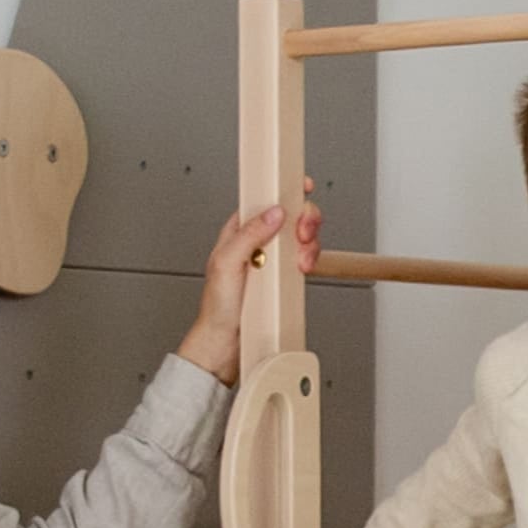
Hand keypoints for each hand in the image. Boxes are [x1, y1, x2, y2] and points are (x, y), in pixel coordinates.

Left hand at [179, 188, 323, 384]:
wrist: (226, 341)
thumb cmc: (217, 307)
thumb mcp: (227, 263)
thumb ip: (249, 234)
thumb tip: (273, 212)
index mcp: (239, 231)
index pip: (265, 200)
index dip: (284, 190)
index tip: (300, 186)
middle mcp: (258, 242)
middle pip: (292, 215)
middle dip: (304, 221)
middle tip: (302, 234)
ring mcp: (275, 259)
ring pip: (303, 237)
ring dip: (308, 245)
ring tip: (299, 262)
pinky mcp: (286, 276)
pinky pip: (306, 259)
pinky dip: (310, 261)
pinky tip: (301, 270)